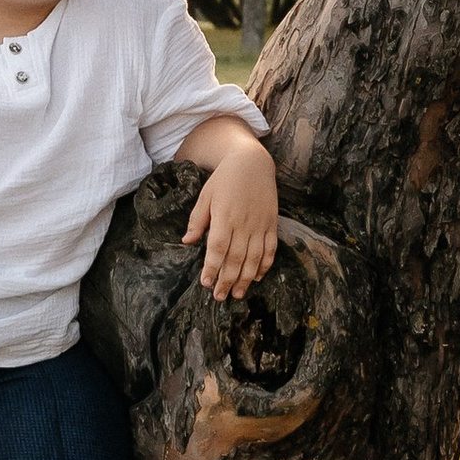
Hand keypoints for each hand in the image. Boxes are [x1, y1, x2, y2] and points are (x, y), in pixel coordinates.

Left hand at [182, 146, 279, 299]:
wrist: (253, 162)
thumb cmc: (224, 179)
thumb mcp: (205, 195)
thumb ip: (197, 220)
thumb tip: (187, 242)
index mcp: (224, 216)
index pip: (218, 248)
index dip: (212, 267)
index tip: (206, 283)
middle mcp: (243, 223)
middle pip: (236, 258)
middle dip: (227, 280)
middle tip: (220, 297)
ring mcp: (260, 224)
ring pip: (254, 258)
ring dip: (246, 278)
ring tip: (237, 294)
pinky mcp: (271, 224)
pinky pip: (270, 249)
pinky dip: (265, 265)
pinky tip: (257, 277)